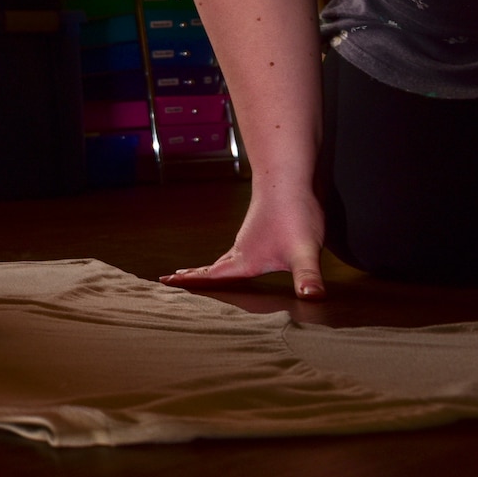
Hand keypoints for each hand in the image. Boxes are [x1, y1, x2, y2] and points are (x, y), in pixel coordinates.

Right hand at [160, 188, 326, 299]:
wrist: (289, 177)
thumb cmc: (294, 213)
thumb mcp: (304, 251)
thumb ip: (308, 277)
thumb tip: (313, 299)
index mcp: (246, 260)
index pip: (212, 276)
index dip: (191, 281)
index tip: (165, 281)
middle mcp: (242, 250)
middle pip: (212, 268)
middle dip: (193, 276)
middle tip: (173, 279)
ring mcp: (249, 239)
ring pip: (223, 259)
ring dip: (209, 268)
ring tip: (199, 273)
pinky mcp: (259, 232)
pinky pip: (235, 251)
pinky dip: (226, 260)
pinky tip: (238, 260)